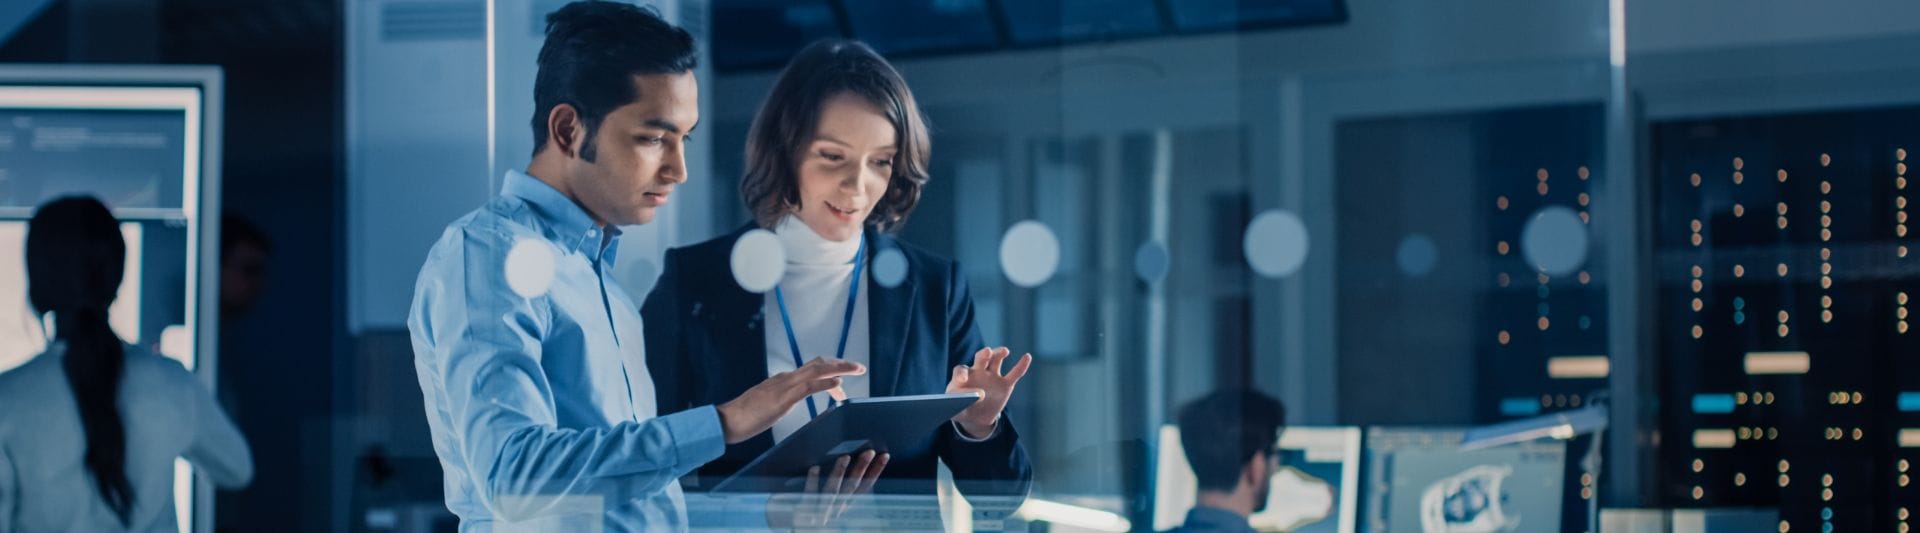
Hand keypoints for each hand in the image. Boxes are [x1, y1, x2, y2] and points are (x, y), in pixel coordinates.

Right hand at [718, 357, 864, 443]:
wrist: (727, 421)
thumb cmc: (744, 417)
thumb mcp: (767, 406)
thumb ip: (779, 400)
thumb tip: (788, 400)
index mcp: (782, 380)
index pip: (811, 370)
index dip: (830, 371)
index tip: (842, 382)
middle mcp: (786, 378)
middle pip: (818, 364)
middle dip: (840, 364)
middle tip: (858, 368)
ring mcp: (784, 386)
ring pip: (817, 370)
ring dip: (840, 368)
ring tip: (857, 370)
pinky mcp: (783, 397)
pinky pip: (809, 387)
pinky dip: (826, 383)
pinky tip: (839, 386)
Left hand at [768, 450, 888, 529]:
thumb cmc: (819, 516)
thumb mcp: (834, 506)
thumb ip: (842, 489)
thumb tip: (850, 460)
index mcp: (845, 505)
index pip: (865, 486)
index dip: (876, 472)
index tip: (885, 456)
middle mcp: (837, 508)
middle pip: (852, 486)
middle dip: (861, 469)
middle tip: (869, 452)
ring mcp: (822, 511)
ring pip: (833, 491)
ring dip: (839, 473)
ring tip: (844, 457)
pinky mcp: (806, 513)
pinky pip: (809, 496)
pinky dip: (812, 482)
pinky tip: (814, 468)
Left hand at [945, 347, 1031, 438]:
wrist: (975, 417)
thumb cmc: (961, 410)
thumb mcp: (956, 412)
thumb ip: (958, 407)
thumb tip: (968, 398)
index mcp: (963, 377)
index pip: (961, 371)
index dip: (961, 374)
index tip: (962, 380)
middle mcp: (978, 372)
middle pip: (981, 358)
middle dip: (984, 354)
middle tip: (987, 352)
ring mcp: (992, 376)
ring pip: (996, 360)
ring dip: (999, 353)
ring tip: (1004, 351)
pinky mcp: (1005, 385)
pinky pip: (1014, 373)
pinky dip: (1021, 365)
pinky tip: (1027, 357)